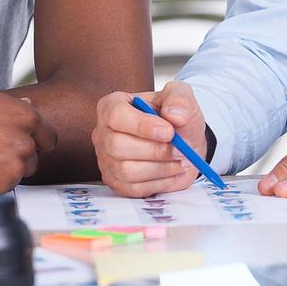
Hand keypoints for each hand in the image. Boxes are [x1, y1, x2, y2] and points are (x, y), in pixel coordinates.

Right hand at [0, 84, 56, 192]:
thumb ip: (11, 108)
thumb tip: (29, 106)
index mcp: (26, 117)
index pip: (48, 139)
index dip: (33, 142)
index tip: (18, 145)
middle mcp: (23, 143)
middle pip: (32, 161)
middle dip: (14, 159)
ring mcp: (9, 169)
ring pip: (14, 178)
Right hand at [93, 81, 206, 196]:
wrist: (183, 143)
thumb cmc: (175, 118)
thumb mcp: (181, 97)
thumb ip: (179, 99)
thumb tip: (174, 115)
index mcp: (112, 105)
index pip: (116, 115)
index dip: (142, 125)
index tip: (169, 132)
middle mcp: (103, 133)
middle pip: (118, 146)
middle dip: (155, 150)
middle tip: (180, 149)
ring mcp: (106, 159)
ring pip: (126, 170)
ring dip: (160, 168)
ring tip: (178, 159)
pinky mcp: (116, 182)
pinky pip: (133, 188)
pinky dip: (158, 183)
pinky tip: (171, 171)